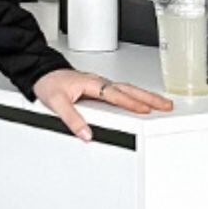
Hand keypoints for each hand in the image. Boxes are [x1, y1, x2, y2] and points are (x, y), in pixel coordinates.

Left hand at [32, 68, 173, 141]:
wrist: (41, 74)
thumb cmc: (49, 84)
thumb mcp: (56, 102)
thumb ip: (71, 119)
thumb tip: (86, 134)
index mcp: (92, 83)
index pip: (115, 95)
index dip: (130, 103)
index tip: (145, 110)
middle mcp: (99, 82)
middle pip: (129, 89)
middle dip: (149, 98)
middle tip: (166, 105)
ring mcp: (101, 84)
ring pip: (128, 89)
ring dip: (145, 96)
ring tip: (161, 104)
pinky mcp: (99, 87)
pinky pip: (121, 91)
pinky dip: (135, 95)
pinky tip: (141, 101)